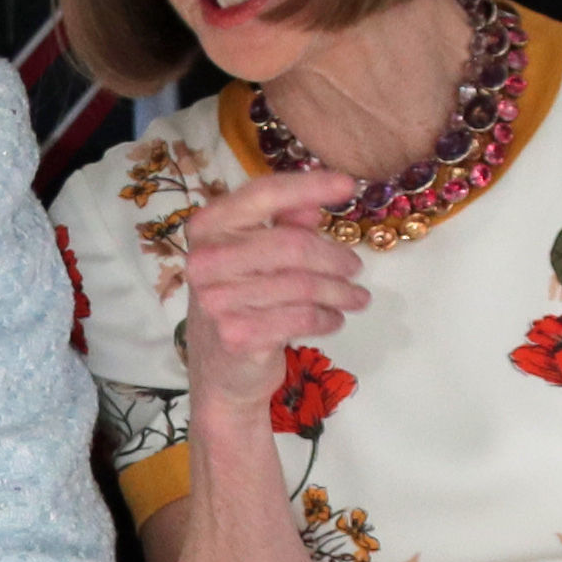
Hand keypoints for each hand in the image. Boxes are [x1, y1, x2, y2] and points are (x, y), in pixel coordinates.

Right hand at [183, 167, 370, 423]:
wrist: (221, 376)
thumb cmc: (241, 306)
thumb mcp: (253, 260)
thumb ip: (281, 226)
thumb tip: (314, 201)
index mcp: (207, 228)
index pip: (263, 194)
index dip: (310, 186)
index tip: (349, 185)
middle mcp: (205, 261)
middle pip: (292, 245)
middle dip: (335, 257)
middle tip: (356, 269)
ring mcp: (218, 300)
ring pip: (302, 285)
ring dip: (340, 292)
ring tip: (356, 298)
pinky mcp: (238, 336)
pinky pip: (301, 317)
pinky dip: (327, 318)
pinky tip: (334, 319)